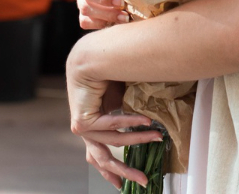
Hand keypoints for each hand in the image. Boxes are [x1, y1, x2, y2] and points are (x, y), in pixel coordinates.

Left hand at [68, 64, 161, 187]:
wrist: (90, 56)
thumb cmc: (107, 73)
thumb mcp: (120, 99)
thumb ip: (127, 115)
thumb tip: (150, 124)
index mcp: (92, 126)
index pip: (98, 155)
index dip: (110, 171)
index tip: (120, 184)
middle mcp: (86, 130)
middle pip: (103, 160)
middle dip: (124, 171)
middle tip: (143, 180)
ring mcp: (82, 128)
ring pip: (112, 146)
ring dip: (138, 141)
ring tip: (157, 137)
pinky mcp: (81, 123)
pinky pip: (111, 128)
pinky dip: (130, 123)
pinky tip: (146, 121)